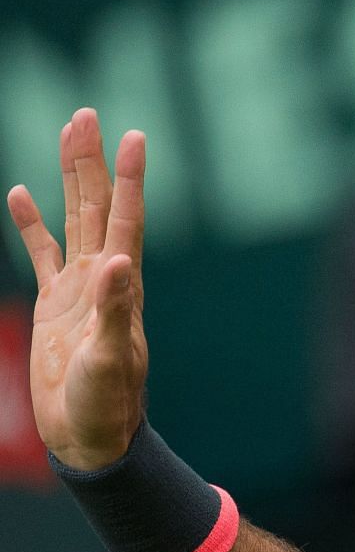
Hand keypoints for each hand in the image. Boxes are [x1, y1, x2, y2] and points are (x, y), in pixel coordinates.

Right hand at [7, 109, 148, 470]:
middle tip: (87, 115)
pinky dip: (33, 223)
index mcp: (121, 287)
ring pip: (74, 220)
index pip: (127, 220)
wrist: (91, 436)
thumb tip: (120, 263)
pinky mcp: (55, 304)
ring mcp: (79, 289)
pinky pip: (43, 253)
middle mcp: (105, 279)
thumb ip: (115, 312)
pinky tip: (22, 193)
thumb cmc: (106, 404)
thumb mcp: (110, 359)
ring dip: (70, 179)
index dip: (130, 179)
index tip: (135, 136)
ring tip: (67, 134)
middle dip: (92, 162)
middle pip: (98, 207)